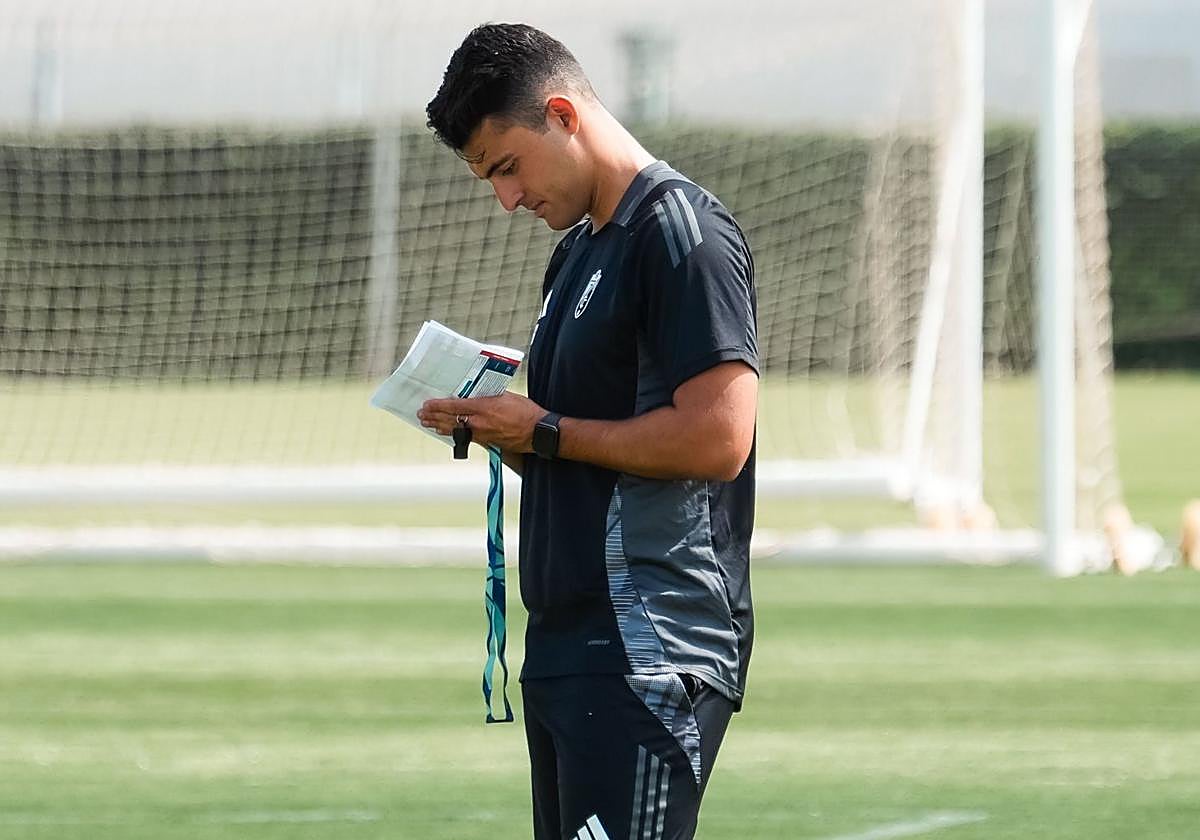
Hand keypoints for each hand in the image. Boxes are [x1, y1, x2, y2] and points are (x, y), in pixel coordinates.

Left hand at [418, 392, 547, 453]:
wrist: (538, 432)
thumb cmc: (526, 412)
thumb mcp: (506, 396)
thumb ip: (488, 395)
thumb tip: (476, 393)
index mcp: (484, 407)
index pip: (454, 406)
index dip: (438, 406)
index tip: (427, 404)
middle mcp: (479, 422)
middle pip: (450, 420)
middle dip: (434, 417)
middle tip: (422, 415)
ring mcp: (482, 434)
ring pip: (455, 430)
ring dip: (439, 427)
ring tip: (428, 424)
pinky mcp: (487, 442)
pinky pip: (465, 437)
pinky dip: (454, 434)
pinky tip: (447, 433)